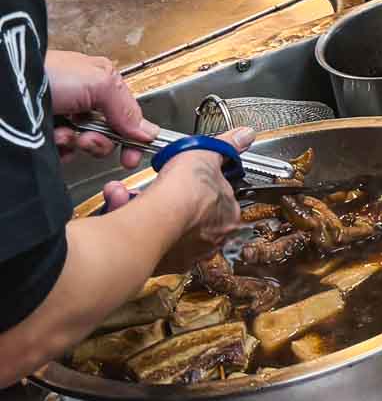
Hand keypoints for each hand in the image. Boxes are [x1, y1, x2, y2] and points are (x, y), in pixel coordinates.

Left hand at [46, 50, 155, 167]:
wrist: (7, 90)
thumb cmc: (50, 75)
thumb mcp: (100, 83)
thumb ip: (126, 108)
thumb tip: (149, 132)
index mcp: (102, 83)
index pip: (128, 115)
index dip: (133, 136)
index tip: (132, 156)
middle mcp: (85, 101)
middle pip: (108, 134)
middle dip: (99, 141)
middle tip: (87, 139)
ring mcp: (65, 118)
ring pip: (86, 144)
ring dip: (77, 144)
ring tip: (61, 134)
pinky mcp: (47, 134)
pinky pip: (64, 152)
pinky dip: (61, 150)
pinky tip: (52, 139)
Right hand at [136, 127, 255, 273]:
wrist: (153, 221)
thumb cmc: (184, 193)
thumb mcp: (207, 155)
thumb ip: (224, 147)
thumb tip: (244, 136)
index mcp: (228, 217)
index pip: (217, 200)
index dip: (197, 187)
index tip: (181, 179)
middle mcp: (209, 241)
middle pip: (187, 214)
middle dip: (165, 197)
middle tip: (150, 188)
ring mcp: (184, 254)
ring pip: (161, 227)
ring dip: (140, 206)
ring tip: (125, 194)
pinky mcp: (157, 264)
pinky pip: (141, 239)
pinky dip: (128, 222)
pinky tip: (119, 207)